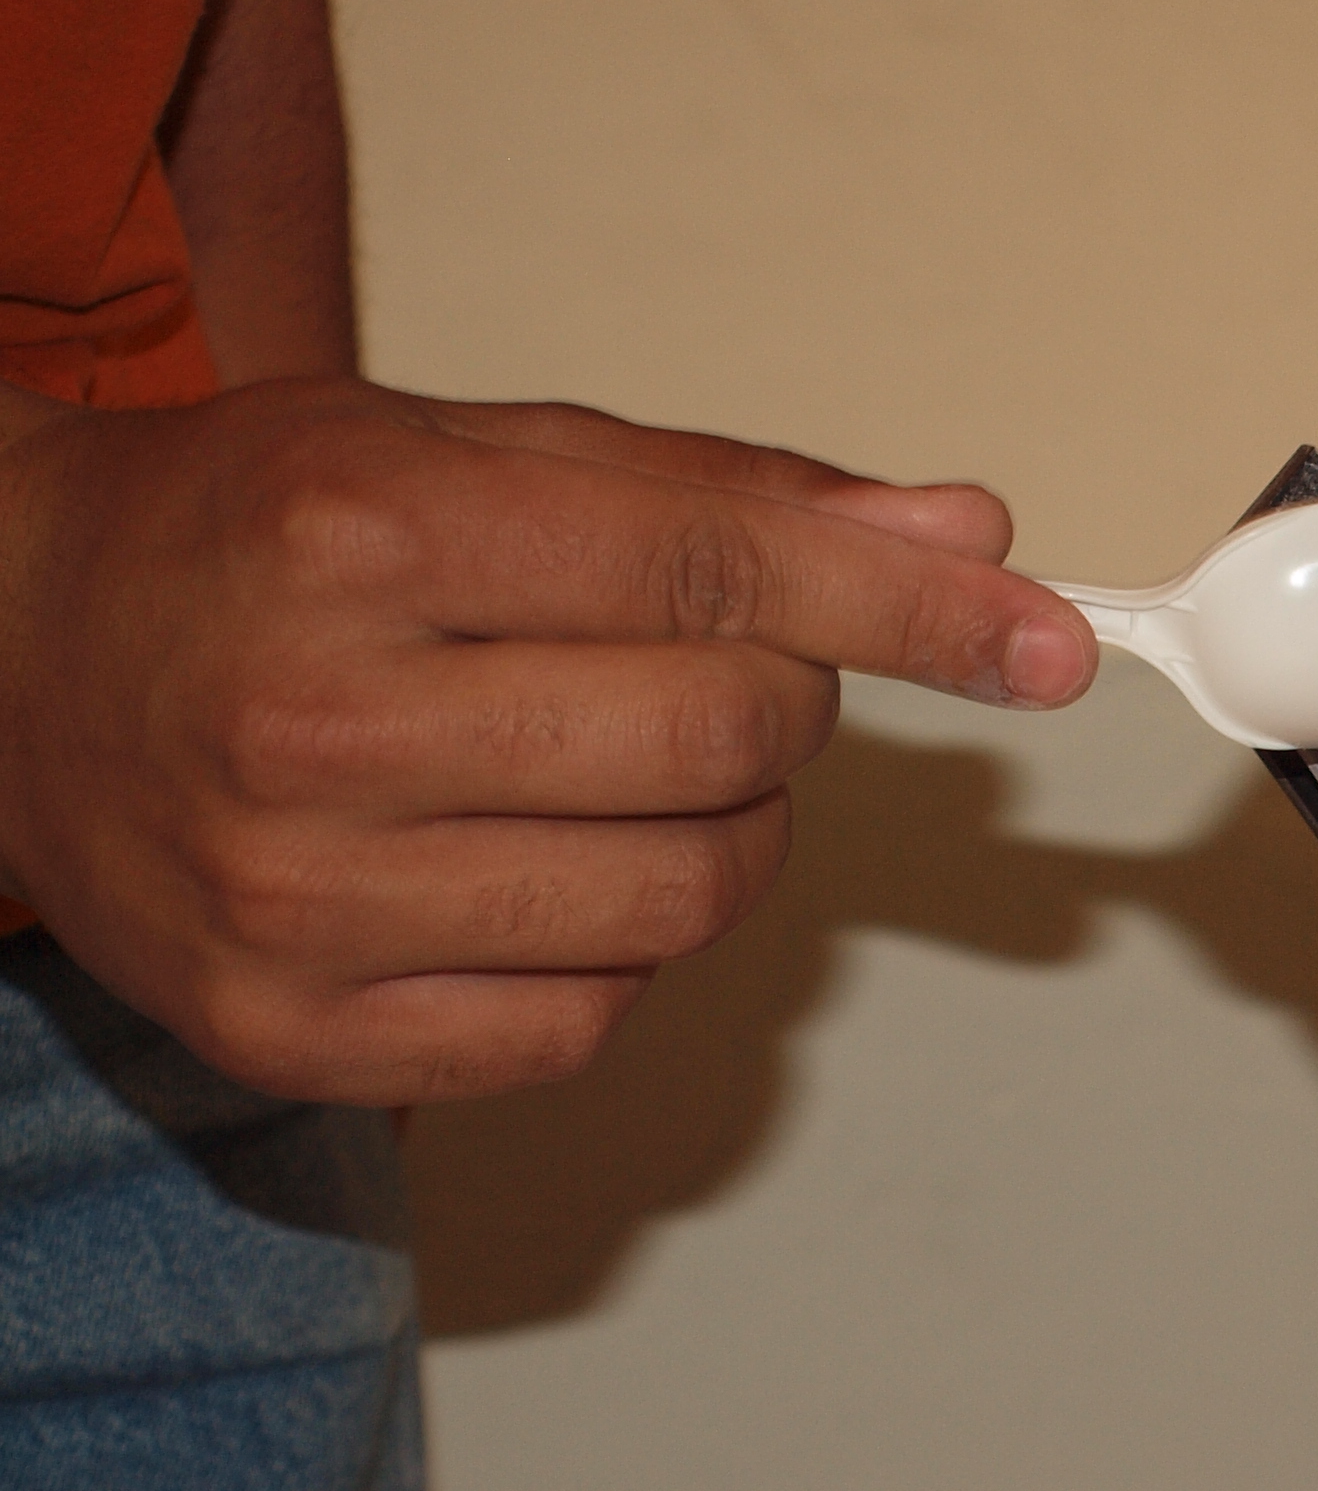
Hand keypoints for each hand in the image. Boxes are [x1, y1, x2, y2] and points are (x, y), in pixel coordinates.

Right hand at [0, 377, 1094, 1101]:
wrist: (5, 661)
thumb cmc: (251, 541)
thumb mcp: (466, 455)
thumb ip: (726, 497)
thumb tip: (965, 538)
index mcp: (363, 533)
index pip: (723, 581)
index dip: (916, 616)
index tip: (1041, 643)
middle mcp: (320, 718)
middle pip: (725, 744)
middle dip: (779, 710)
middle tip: (718, 679)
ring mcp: (304, 898)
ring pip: (687, 899)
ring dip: (718, 836)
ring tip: (612, 771)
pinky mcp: (305, 1035)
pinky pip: (592, 1019)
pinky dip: (617, 950)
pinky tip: (532, 872)